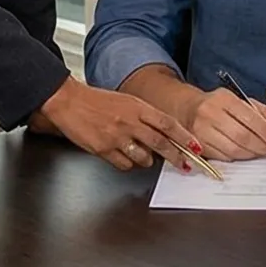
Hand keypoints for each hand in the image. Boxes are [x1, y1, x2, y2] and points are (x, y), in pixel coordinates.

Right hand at [33, 79, 204, 172]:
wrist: (69, 102)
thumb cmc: (97, 101)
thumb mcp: (126, 102)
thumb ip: (144, 116)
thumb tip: (163, 133)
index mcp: (137, 107)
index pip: (167, 123)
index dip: (184, 136)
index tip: (196, 146)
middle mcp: (129, 122)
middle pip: (161, 143)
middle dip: (177, 157)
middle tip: (187, 165)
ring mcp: (117, 137)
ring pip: (144, 158)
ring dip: (148, 160)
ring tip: (142, 154)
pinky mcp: (104, 150)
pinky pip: (125, 164)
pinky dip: (128, 163)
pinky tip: (123, 155)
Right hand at [185, 87, 265, 161]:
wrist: (186, 109)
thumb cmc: (217, 105)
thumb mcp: (239, 100)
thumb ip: (261, 111)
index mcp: (223, 98)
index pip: (250, 117)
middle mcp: (209, 113)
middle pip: (242, 136)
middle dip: (261, 146)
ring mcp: (201, 131)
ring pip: (233, 150)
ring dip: (251, 154)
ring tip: (260, 153)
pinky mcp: (197, 147)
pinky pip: (223, 157)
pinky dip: (237, 158)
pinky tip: (244, 154)